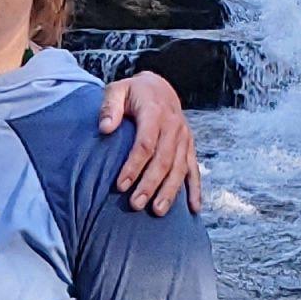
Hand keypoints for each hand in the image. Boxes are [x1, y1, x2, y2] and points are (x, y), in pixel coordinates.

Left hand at [102, 68, 203, 213]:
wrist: (159, 88)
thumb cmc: (133, 93)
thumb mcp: (117, 90)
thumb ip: (110, 106)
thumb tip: (105, 128)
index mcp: (155, 112)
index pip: (145, 144)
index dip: (133, 166)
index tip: (120, 185)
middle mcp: (174, 126)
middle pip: (163, 160)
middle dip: (150, 184)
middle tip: (136, 204)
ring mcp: (184, 138)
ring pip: (179, 168)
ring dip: (169, 191)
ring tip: (158, 211)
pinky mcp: (189, 147)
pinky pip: (194, 169)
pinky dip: (195, 190)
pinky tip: (193, 209)